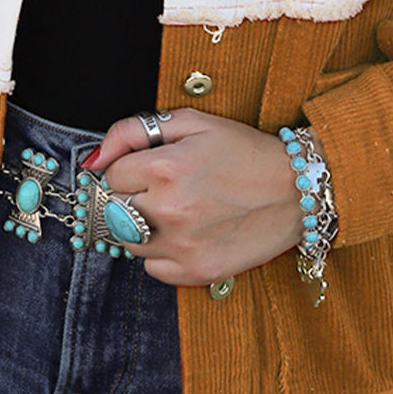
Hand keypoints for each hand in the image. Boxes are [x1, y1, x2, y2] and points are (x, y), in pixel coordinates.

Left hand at [89, 110, 300, 285]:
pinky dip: (161, 253)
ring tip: (179, 211)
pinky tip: (187, 234)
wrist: (297, 190)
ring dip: (142, 227)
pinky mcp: (196, 271)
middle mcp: (169, 209)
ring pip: (128, 241)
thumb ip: (134, 131)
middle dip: (133, 197)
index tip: (152, 168)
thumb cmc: (245, 151)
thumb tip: (95, 158)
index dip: (130, 169)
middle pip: (113, 210)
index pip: (111, 174)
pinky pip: (151, 268)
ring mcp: (182, 244)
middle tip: (164, 190)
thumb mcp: (193, 122)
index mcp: (165, 167)